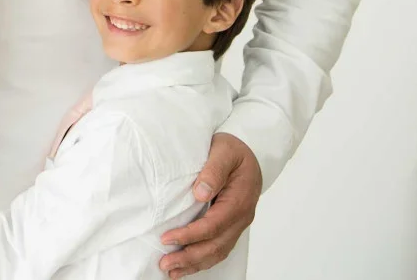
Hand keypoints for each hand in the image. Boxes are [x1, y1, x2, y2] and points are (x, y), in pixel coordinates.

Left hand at [160, 133, 261, 277]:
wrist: (251, 151)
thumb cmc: (234, 150)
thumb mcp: (224, 151)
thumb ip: (213, 170)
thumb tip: (200, 193)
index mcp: (238, 201)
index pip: (213, 225)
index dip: (190, 235)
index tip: (167, 239)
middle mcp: (240, 217)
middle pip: (215, 245)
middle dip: (189, 257)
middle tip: (165, 263)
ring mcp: (237, 223)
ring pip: (218, 251)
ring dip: (195, 263)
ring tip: (172, 271)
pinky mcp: (231, 225)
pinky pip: (219, 247)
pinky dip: (204, 259)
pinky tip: (188, 265)